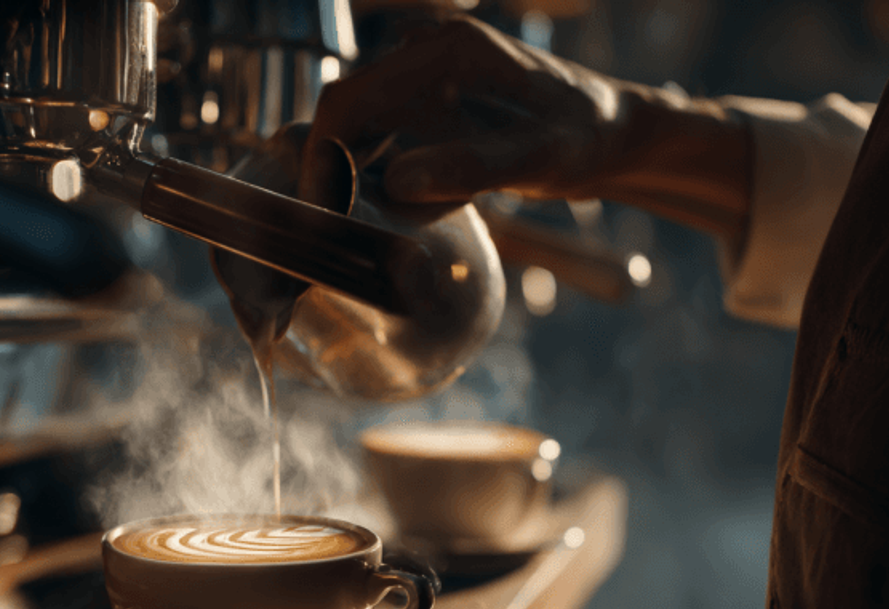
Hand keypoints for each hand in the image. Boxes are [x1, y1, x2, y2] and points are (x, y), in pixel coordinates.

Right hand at [305, 17, 629, 204]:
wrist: (617, 132)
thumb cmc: (587, 138)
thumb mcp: (540, 158)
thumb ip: (472, 166)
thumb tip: (397, 182)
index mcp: (446, 54)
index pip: (351, 98)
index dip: (322, 154)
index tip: (318, 209)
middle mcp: (428, 55)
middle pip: (346, 109)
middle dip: (326, 167)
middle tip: (326, 227)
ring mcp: (427, 77)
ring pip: (358, 124)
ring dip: (346, 172)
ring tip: (347, 222)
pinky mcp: (431, 102)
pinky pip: (382, 134)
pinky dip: (372, 170)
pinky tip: (384, 206)